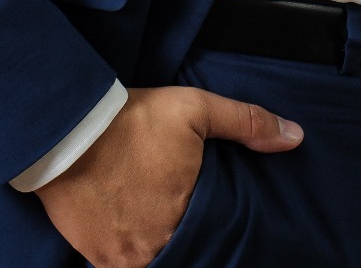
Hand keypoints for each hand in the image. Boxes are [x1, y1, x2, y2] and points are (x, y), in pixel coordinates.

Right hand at [33, 84, 302, 267]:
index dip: (216, 230)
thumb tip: (296, 137)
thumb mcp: (194, 109)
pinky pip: (119, 267)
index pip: (215, 240)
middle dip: (185, 239)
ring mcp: (122, 257)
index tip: (213, 219)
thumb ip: (245, 123)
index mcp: (187, 216)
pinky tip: (129, 229)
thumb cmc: (132, 120)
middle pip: (183, 253)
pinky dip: (128, 253)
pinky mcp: (93, 255)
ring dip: (157, 248)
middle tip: (180, 217)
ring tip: (156, 223)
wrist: (64, 129)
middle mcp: (156, 247)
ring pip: (152, 263)